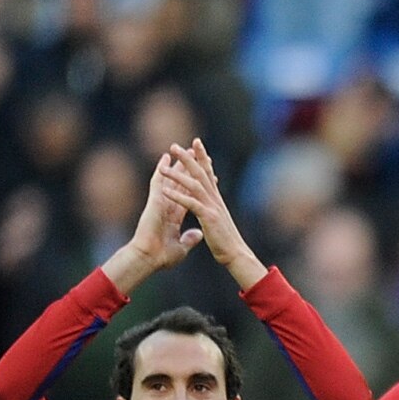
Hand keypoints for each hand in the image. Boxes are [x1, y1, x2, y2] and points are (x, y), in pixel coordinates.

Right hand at [104, 152, 203, 289]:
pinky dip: (162, 170)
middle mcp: (167, 206)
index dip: (198, 186)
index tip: (209, 176)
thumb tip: (199, 233)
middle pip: (180, 183)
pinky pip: (158, 182)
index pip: (188, 197)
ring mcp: (159, 203)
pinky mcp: (154, 202)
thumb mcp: (181, 247)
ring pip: (170, 179)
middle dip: (189, 169)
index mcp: (173, 217)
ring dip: (178, 165)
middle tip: (197, 155)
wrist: (148, 258)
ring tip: (186, 150)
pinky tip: (166, 158)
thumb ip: (189, 238)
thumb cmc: (161, 256)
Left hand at [161, 140, 262, 286]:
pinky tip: (164, 190)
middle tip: (175, 145)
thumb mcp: (217, 226)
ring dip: (177, 174)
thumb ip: (210, 218)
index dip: (202, 158)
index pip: (209, 174)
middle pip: (201, 173)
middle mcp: (215, 200)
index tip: (195, 144)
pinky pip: (190, 203)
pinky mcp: (208, 218)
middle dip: (188, 158)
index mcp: (216, 200)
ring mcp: (212, 208)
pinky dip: (177, 196)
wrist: (236, 256)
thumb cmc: (227, 244)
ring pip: (194, 185)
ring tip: (162, 166)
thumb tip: (206, 219)